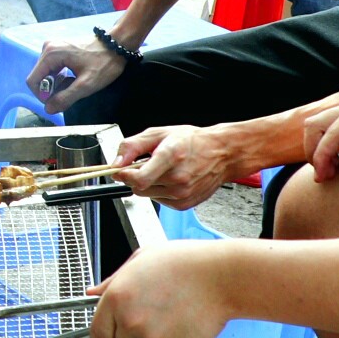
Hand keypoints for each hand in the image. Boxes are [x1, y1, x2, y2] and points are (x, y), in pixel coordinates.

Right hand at [26, 37, 122, 112]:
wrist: (117, 45)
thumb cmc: (104, 63)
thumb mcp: (86, 85)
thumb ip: (65, 98)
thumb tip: (48, 109)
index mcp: (51, 54)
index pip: (33, 81)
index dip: (42, 96)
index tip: (58, 101)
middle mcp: (48, 48)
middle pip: (39, 78)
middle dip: (52, 90)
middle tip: (72, 92)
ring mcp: (53, 47)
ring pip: (46, 74)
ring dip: (58, 85)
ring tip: (76, 85)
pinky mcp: (59, 49)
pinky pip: (53, 69)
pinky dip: (61, 78)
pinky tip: (75, 79)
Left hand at [89, 241, 229, 337]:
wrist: (221, 277)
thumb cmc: (183, 262)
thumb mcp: (141, 259)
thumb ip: (112, 280)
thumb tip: (93, 292)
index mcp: (117, 299)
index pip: (98, 334)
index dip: (104, 335)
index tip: (110, 335)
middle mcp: (132, 322)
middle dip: (133, 330)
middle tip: (154, 307)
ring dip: (157, 331)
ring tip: (174, 306)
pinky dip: (177, 337)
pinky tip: (186, 315)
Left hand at [121, 123, 236, 211]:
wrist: (222, 154)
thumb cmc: (192, 141)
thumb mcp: (158, 133)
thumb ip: (132, 146)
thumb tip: (116, 162)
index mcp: (171, 156)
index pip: (139, 178)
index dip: (124, 175)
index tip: (119, 170)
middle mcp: (178, 178)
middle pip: (139, 187)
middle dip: (135, 176)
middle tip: (145, 164)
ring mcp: (182, 193)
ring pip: (147, 195)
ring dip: (147, 184)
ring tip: (162, 170)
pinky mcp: (184, 204)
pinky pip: (159, 200)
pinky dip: (159, 191)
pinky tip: (170, 179)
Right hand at [306, 93, 338, 182]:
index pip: (332, 129)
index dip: (323, 153)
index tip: (324, 176)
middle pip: (315, 125)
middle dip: (314, 151)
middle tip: (324, 177)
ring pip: (317, 129)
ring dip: (316, 151)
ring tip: (327, 174)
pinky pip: (327, 136)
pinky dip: (323, 151)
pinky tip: (334, 168)